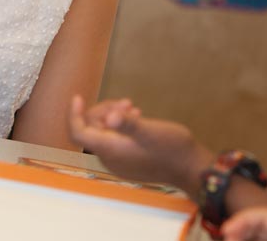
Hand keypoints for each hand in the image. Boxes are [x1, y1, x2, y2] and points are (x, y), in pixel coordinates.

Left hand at [68, 96, 212, 192]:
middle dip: (103, 111)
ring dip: (114, 116)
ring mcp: (120, 161)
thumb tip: (110, 117)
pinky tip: (137, 117)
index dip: (73, 114)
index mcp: (109, 150)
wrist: (192, 169)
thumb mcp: (149, 131)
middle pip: (91, 129)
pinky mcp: (130, 161)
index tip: (77, 96)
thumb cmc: (171, 149)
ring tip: (133, 107)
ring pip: (105, 133)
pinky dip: (122, 126)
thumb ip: (128, 124)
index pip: (77, 132)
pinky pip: (116, 140)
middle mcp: (110, 158)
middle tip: (125, 102)